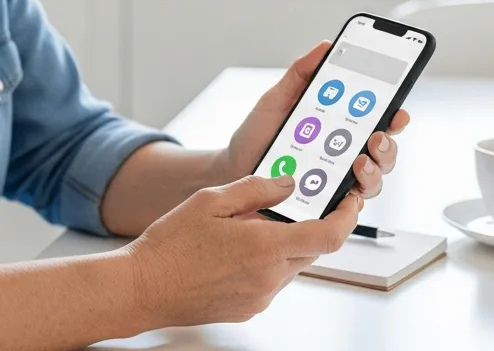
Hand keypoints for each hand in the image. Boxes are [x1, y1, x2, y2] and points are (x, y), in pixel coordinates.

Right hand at [123, 174, 362, 326]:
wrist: (142, 288)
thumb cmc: (169, 247)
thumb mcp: (210, 200)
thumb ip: (255, 189)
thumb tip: (287, 184)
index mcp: (263, 247)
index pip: (328, 235)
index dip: (347, 217)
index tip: (351, 202)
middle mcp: (268, 277)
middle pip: (311, 249)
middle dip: (305, 226)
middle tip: (285, 207)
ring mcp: (259, 297)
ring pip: (290, 265)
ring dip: (281, 245)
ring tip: (243, 230)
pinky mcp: (248, 309)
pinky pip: (271, 281)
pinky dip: (264, 263)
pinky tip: (233, 253)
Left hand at [217, 42, 410, 198]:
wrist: (232, 169)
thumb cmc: (256, 136)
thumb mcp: (276, 100)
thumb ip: (300, 74)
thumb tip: (326, 47)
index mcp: (339, 126)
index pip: (377, 120)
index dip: (395, 116)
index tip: (398, 110)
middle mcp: (344, 154)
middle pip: (383, 152)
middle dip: (388, 144)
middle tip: (377, 137)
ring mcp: (337, 180)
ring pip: (373, 180)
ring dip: (374, 171)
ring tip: (359, 162)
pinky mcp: (324, 204)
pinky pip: (348, 207)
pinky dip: (352, 199)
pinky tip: (346, 191)